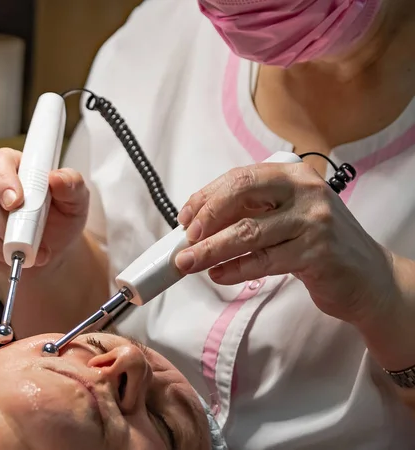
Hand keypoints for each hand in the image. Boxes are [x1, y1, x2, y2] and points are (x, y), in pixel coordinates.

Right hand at [0, 147, 89, 274]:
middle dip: (10, 231)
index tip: (16, 203)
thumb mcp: (75, 202)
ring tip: (20, 254)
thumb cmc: (59, 220)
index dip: (3, 182)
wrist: (46, 249)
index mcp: (10, 165)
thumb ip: (71, 186)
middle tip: (32, 246)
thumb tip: (57, 178)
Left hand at [174, 161, 397, 324]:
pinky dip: (235, 269)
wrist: (369, 276)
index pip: (240, 177)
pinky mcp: (317, 253)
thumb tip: (198, 223)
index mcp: (293, 175)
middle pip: (241, 194)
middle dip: (206, 217)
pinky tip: (218, 275)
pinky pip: (263, 261)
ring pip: (247, 232)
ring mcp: (314, 221)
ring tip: (188, 263)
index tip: (185, 218)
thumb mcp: (287, 216)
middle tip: (185, 240)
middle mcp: (305, 191)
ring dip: (211, 249)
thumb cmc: (318, 244)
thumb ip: (252, 211)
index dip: (206, 197)